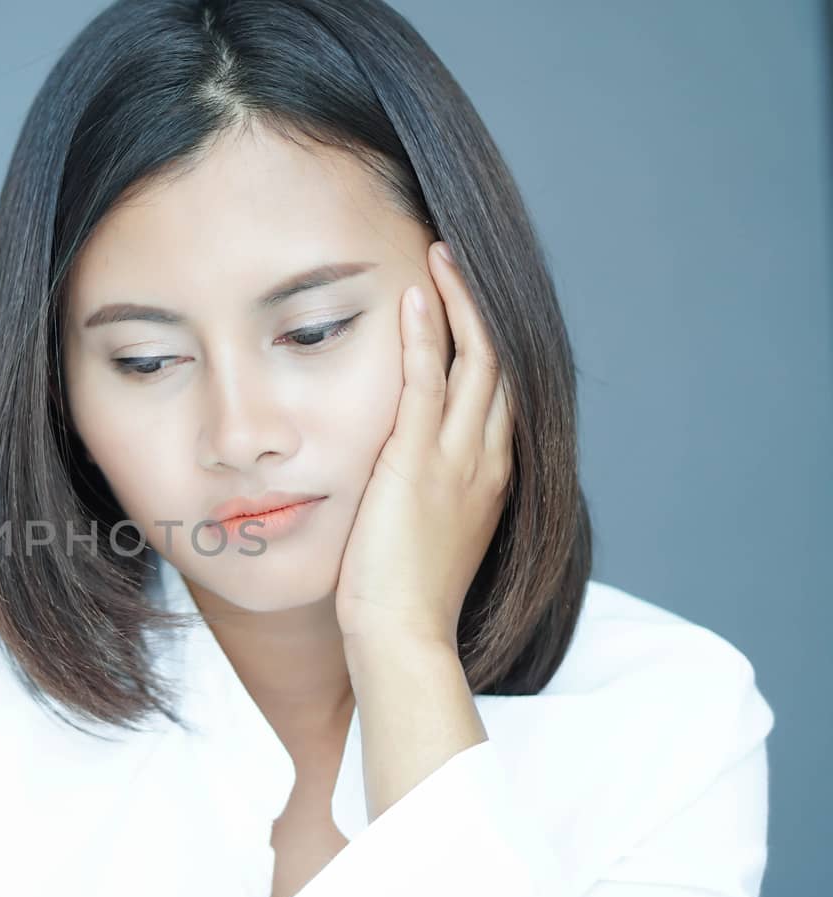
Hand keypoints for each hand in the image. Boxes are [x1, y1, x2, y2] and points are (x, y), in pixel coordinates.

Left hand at [333, 241, 514, 649]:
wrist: (402, 635)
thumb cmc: (403, 595)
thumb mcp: (428, 529)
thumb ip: (428, 489)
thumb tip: (405, 468)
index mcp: (493, 474)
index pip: (500, 389)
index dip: (488, 338)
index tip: (468, 300)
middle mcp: (488, 458)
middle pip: (499, 361)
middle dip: (481, 305)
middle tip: (457, 257)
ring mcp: (458, 459)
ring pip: (476, 360)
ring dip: (460, 301)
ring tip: (441, 255)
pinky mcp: (419, 464)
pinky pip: (429, 383)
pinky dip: (427, 335)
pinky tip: (416, 295)